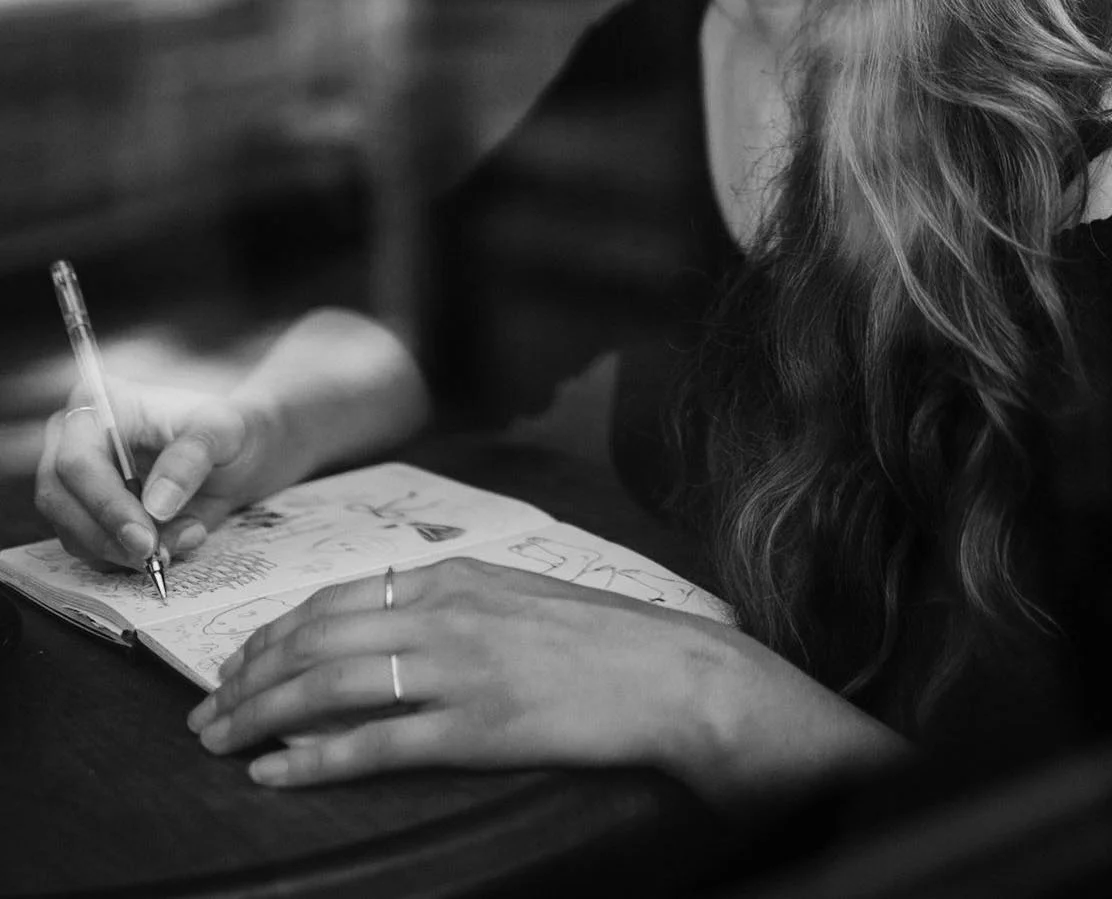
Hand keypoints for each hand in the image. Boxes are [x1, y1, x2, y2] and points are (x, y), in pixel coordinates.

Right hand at [34, 382, 278, 570]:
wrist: (232, 454)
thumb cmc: (223, 430)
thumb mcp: (221, 431)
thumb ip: (190, 458)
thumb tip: (156, 505)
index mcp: (99, 406)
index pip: (77, 461)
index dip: (105, 504)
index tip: (144, 536)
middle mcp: (73, 441)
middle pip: (61, 501)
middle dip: (110, 537)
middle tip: (156, 555)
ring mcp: (73, 480)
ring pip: (72, 532)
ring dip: (123, 552)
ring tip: (185, 537)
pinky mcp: (85, 513)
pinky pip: (91, 549)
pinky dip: (128, 558)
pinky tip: (174, 542)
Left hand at [186, 557, 722, 788]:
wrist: (668, 673)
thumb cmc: (601, 638)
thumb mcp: (521, 595)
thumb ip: (456, 603)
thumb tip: (392, 620)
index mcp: (456, 577)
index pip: (337, 599)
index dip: (275, 632)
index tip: (239, 661)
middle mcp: (445, 613)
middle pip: (316, 639)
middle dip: (247, 676)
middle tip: (206, 709)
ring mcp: (457, 670)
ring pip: (327, 685)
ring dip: (260, 714)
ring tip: (220, 740)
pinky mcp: (474, 728)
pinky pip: (373, 744)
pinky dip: (313, 758)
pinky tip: (276, 772)